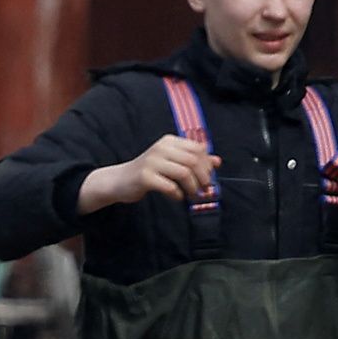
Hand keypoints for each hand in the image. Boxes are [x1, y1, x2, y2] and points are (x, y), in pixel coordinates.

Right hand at [82, 132, 216, 214]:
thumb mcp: (172, 162)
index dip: (207, 164)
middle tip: (202, 190)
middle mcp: (160, 148)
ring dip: (192, 188)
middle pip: (193, 161)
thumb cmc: (150, 172)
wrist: (120, 180)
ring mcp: (151, 162)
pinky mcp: (145, 177)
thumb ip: (194, 160)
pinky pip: (170, 187)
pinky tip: (176, 196)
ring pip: (184, 173)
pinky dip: (178, 195)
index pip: (198, 148)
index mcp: (168, 142)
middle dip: (203, 178)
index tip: (207, 177)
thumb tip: (217, 161)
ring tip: (191, 195)